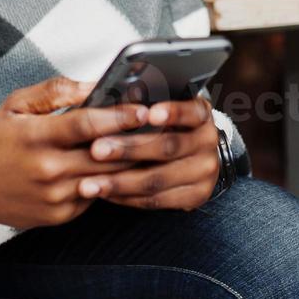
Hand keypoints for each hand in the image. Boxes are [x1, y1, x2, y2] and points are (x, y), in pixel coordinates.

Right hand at [0, 76, 151, 229]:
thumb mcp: (16, 104)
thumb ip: (56, 91)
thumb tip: (95, 85)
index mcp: (36, 136)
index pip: (86, 125)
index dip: (119, 117)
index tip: (144, 110)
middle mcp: (47, 170)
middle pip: (105, 155)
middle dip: (136, 141)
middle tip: (163, 128)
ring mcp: (55, 196)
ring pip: (107, 179)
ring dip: (131, 164)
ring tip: (154, 147)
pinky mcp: (60, 216)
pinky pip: (96, 197)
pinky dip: (110, 182)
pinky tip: (125, 169)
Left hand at [78, 93, 220, 210]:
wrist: (195, 156)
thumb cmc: (167, 125)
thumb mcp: (163, 108)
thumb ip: (142, 105)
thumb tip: (108, 98)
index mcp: (201, 114)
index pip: (190, 111)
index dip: (172, 113)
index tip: (149, 114)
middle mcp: (208, 142)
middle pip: (167, 147)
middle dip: (128, 149)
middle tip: (96, 150)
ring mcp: (205, 172)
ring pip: (158, 179)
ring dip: (120, 182)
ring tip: (90, 184)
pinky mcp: (196, 196)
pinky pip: (157, 200)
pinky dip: (127, 198)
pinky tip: (105, 194)